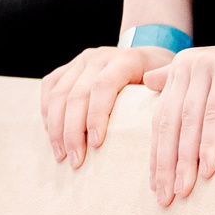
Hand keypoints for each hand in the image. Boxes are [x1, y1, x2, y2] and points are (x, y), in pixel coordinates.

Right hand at [40, 44, 173, 168]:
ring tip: (61, 155)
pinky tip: (51, 133)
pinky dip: (47, 111)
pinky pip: (50, 86)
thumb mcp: (168, 82)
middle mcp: (99, 57)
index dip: (96, 116)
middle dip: (72, 131)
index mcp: (125, 59)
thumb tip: (161, 123)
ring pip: (58, 93)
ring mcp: (81, 60)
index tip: (96, 145)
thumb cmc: (158, 78)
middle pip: (77, 94)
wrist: (148, 53)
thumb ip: (164, 96)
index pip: (103, 87)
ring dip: (56, 128)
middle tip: (76, 161)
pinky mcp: (69, 67)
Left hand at [141, 37, 214, 205]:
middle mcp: (187, 66)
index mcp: (180, 70)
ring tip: (184, 190)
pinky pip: (214, 115)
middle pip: (170, 123)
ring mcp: (206, 67)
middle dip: (166, 164)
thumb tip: (147, 83)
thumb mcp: (211, 81)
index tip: (155, 186)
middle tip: (165, 197)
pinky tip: (207, 169)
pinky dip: (209, 144)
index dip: (156, 155)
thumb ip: (179, 82)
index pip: (161, 120)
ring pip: (189, 123)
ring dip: (184, 161)